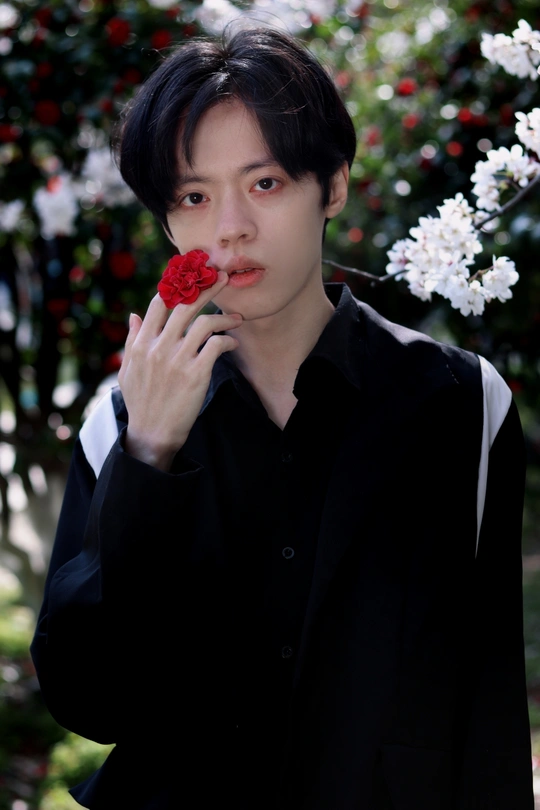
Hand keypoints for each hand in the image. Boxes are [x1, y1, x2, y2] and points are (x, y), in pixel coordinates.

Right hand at [118, 270, 241, 470]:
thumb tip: (134, 315)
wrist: (152, 433)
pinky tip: (233, 344)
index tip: (193, 274)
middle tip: (222, 277)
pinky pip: (216, 346)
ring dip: (224, 317)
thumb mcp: (128, 370)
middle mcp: (159, 347)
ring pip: (205, 323)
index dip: (177, 284)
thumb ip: (132, 340)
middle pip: (185, 306)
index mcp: (142, 343)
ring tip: (237, 319)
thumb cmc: (141, 402)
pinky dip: (227, 341)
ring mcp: (177, 359)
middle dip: (207, 287)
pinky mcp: (196, 374)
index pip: (159, 303)